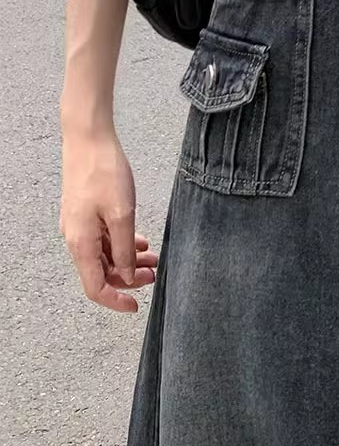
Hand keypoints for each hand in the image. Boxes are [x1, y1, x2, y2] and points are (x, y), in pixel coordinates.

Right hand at [60, 129, 157, 312]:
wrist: (89, 138)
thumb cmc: (104, 172)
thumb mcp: (122, 214)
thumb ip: (123, 249)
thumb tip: (125, 276)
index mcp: (81, 243)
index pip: (94, 286)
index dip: (116, 300)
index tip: (136, 306)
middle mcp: (76, 238)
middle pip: (101, 271)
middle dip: (128, 278)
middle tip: (155, 274)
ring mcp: (80, 225)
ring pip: (105, 254)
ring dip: (128, 260)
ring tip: (153, 257)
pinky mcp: (86, 213)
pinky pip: (104, 238)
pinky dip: (122, 243)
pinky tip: (140, 241)